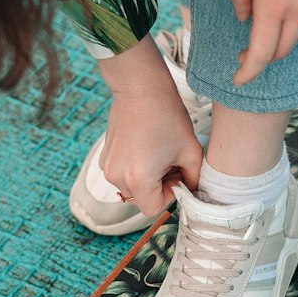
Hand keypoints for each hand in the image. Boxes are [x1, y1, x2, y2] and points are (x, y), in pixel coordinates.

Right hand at [95, 37, 202, 216]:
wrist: (140, 88)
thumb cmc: (168, 116)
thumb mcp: (191, 151)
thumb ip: (193, 179)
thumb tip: (190, 191)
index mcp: (139, 179)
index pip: (154, 209)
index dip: (170, 196)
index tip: (177, 176)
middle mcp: (117, 177)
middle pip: (142, 199)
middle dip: (160, 187)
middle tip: (172, 163)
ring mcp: (107, 168)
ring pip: (133, 188)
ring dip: (148, 179)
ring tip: (159, 154)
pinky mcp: (104, 158)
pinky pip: (123, 175)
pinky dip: (136, 169)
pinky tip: (146, 148)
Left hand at [228, 0, 297, 85]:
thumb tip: (244, 18)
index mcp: (273, 5)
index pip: (262, 54)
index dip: (248, 72)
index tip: (237, 79)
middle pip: (282, 51)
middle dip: (262, 59)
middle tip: (244, 54)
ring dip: (280, 42)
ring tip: (263, 33)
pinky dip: (295, 25)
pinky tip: (283, 14)